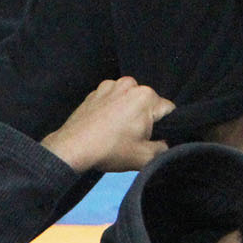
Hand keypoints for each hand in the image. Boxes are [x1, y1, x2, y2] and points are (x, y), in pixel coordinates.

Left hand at [41, 78, 174, 173]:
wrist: (73, 148)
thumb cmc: (110, 150)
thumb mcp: (146, 157)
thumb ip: (165, 148)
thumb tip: (166, 143)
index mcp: (146, 96)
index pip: (169, 111)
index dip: (164, 127)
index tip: (149, 138)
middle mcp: (130, 84)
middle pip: (149, 104)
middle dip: (145, 119)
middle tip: (132, 138)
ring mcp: (110, 85)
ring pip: (131, 100)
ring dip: (129, 112)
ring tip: (116, 132)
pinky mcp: (96, 91)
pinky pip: (114, 98)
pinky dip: (113, 109)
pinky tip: (105, 125)